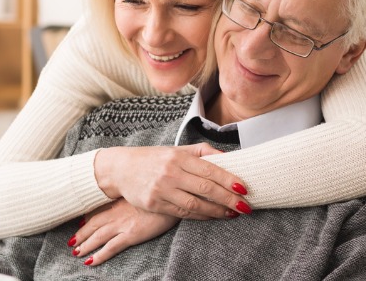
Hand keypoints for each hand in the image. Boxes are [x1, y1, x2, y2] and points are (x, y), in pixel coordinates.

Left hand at [71, 199, 178, 265]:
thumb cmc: (161, 190)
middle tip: (71, 242)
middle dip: (81, 234)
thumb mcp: (144, 188)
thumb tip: (130, 195)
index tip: (80, 222)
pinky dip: (99, 255)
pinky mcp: (131, 235)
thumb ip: (134, 192)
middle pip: (93, 225)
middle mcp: (117, 213)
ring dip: (85, 246)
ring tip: (77, 253)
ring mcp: (123, 224)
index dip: (87, 217)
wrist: (172, 196)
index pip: (98, 210)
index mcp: (119, 201)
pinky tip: (91, 262)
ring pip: (98, 237)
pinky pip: (111, 248)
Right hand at [94, 143, 251, 218]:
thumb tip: (228, 157)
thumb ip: (203, 152)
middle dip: (228, 199)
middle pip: (205, 188)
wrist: (120, 169)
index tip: (245, 188)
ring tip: (232, 213)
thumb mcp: (177, 149)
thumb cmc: (154, 158)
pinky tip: (212, 216)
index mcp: (179, 156)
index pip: (210, 169)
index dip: (229, 180)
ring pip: (195, 204)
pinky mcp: (154, 204)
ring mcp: (161, 189)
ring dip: (217, 211)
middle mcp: (170, 172)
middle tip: (245, 206)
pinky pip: (182, 213)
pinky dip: (200, 216)